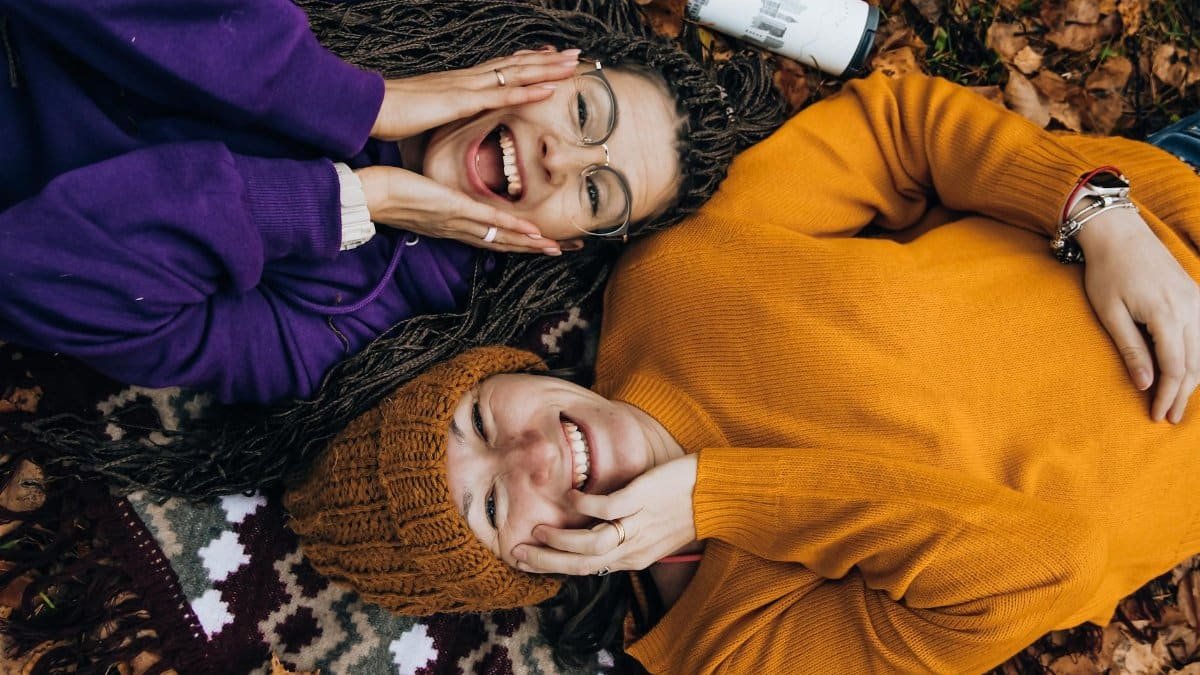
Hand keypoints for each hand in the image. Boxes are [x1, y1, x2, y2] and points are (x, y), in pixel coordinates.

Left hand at [356, 165, 562, 254]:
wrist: (369, 195)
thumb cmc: (390, 193)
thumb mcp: (421, 199)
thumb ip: (439, 202)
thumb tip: (448, 199)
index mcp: (453, 228)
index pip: (492, 239)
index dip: (519, 244)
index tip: (544, 244)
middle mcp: (459, 231)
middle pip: (503, 244)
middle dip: (534, 249)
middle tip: (564, 251)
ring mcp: (458, 221)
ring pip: (501, 237)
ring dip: (531, 244)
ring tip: (556, 247)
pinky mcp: (454, 208)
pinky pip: (488, 221)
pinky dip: (511, 229)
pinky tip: (532, 232)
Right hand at [371, 48, 580, 140]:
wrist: (366, 107)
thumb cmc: (389, 113)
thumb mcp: (424, 114)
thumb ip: (440, 113)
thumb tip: (445, 117)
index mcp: (458, 83)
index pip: (500, 68)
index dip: (526, 62)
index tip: (550, 58)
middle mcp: (466, 79)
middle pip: (514, 65)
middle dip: (546, 59)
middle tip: (575, 54)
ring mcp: (464, 88)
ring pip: (514, 74)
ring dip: (545, 69)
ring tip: (572, 64)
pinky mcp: (459, 102)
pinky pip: (499, 95)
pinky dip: (525, 91)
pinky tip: (547, 89)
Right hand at [512, 455, 698, 575]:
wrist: (719, 492)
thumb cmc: (685, 508)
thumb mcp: (654, 532)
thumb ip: (624, 535)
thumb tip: (593, 531)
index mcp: (635, 558)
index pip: (589, 569)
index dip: (556, 568)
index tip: (529, 562)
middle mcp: (635, 548)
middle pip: (583, 563)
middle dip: (547, 562)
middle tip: (518, 554)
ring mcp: (638, 524)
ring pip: (591, 543)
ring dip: (560, 540)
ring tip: (538, 531)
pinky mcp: (642, 499)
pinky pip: (605, 508)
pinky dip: (582, 506)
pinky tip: (569, 498)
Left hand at [1078, 208, 1199, 422]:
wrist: (1118, 232)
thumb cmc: (1107, 271)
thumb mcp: (1110, 313)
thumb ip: (1130, 349)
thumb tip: (1145, 384)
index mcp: (1167, 314)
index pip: (1175, 368)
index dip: (1168, 395)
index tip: (1158, 416)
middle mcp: (1190, 307)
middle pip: (1195, 363)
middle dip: (1183, 393)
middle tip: (1172, 418)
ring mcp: (1197, 299)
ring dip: (1194, 378)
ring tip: (1180, 400)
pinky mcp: (1196, 293)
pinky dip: (1198, 356)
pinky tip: (1189, 371)